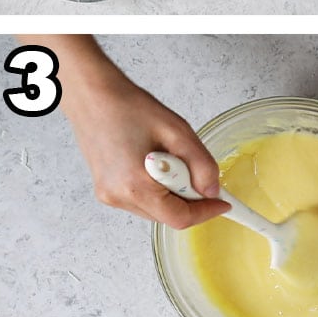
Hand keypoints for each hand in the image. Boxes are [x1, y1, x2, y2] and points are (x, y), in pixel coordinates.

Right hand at [45, 38, 227, 228]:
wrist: (94, 97)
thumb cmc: (131, 109)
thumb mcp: (178, 132)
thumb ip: (201, 165)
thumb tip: (212, 190)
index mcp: (136, 187)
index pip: (179, 218)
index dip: (206, 212)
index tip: (223, 203)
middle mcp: (118, 198)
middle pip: (167, 216)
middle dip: (190, 200)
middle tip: (198, 173)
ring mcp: (108, 196)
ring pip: (155, 210)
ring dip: (172, 194)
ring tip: (170, 160)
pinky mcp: (105, 190)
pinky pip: (140, 200)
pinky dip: (156, 189)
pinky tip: (154, 163)